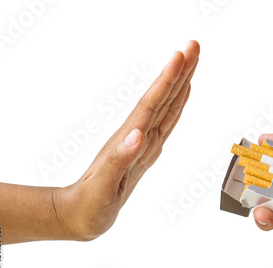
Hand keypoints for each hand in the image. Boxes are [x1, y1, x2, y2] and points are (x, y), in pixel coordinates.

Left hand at [55, 41, 199, 240]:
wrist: (78, 215)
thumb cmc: (88, 204)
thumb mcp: (102, 187)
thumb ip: (119, 160)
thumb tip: (138, 135)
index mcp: (129, 140)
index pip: (152, 104)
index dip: (168, 80)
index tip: (181, 55)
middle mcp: (137, 136)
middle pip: (162, 98)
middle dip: (179, 72)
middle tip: (194, 47)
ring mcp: (141, 143)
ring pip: (165, 108)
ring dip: (179, 85)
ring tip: (191, 65)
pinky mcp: (144, 153)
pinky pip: (164, 125)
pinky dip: (175, 109)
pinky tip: (179, 99)